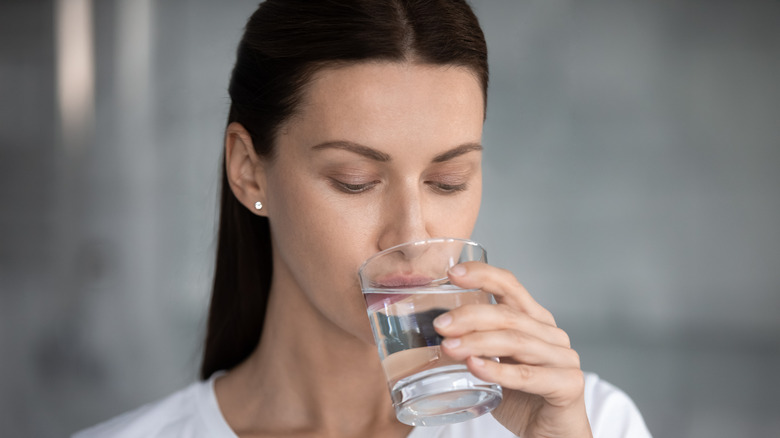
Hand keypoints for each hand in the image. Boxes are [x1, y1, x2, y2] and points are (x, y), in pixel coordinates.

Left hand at [434, 262, 591, 437]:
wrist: (553, 435)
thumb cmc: (522, 398)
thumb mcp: (496, 363)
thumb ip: (476, 344)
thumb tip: (436, 331)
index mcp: (535, 320)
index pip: (510, 286)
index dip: (483, 275)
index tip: (452, 274)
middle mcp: (552, 334)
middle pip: (508, 315)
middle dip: (470, 316)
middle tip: (439, 325)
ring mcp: (564, 357)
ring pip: (515, 342)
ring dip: (477, 342)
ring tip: (448, 347)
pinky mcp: (568, 384)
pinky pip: (528, 374)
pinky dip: (498, 370)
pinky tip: (474, 367)